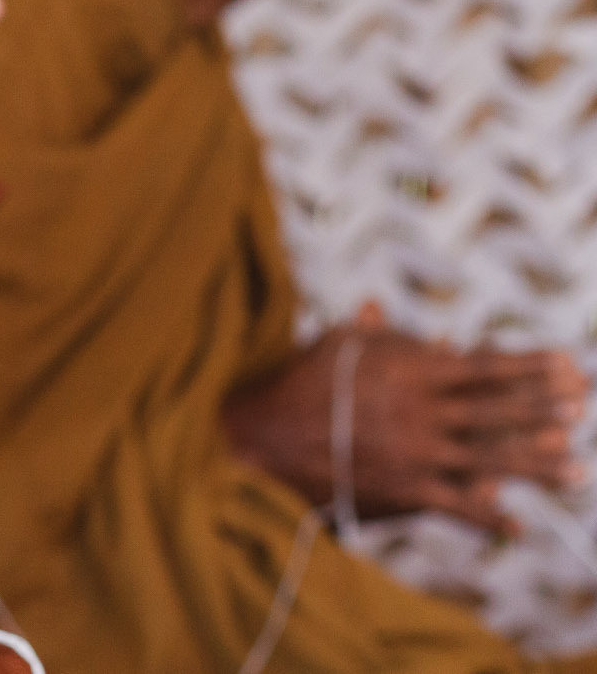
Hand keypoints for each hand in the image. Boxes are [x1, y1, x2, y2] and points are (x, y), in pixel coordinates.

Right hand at [223, 304, 588, 532]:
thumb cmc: (294, 384)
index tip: (567, 363)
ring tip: (577, 468)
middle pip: (499, 409)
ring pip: (491, 459)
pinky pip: (457, 505)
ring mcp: (417, 453)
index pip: (485, 365)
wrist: (264, 438)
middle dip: (546, 407)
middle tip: (582, 405)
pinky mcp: (405, 490)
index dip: (530, 365)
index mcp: (410, 371)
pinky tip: (518, 523)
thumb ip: (364, 329)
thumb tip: (378, 305)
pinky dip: (489, 516)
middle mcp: (423, 412)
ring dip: (537, 463)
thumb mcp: (330, 344)